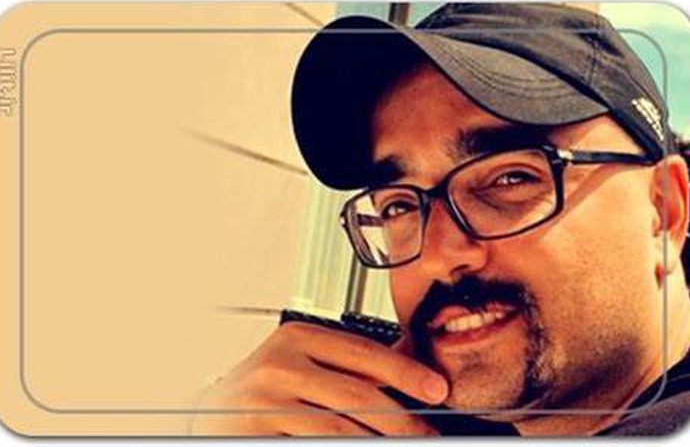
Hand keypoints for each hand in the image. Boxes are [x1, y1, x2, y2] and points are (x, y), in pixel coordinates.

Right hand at [189, 322, 447, 435]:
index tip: (437, 388)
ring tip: (403, 445)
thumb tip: (407, 374)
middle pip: (358, 395)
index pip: (362, 353)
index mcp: (296, 338)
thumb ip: (344, 366)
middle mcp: (279, 365)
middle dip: (403, 419)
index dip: (405, 372)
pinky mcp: (256, 435)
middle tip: (428, 432)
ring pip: (341, 430)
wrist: (210, 413)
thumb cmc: (264, 387)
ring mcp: (265, 403)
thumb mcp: (300, 362)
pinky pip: (317, 445)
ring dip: (379, 442)